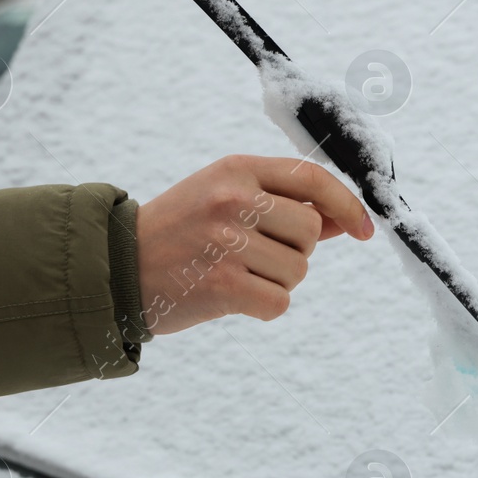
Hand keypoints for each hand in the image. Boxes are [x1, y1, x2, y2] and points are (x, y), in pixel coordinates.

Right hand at [134, 155, 374, 333]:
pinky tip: (233, 299)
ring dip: (275, 281)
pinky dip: (263, 307)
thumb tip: (341, 220)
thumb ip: (281, 205)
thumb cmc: (178, 233)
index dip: (346, 205)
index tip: (363, 229)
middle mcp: (232, 200)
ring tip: (234, 273)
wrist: (113, 269)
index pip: (312, 179)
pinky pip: (279, 302)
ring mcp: (226, 242)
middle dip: (294, 252)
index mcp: (236, 170)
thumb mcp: (224, 200)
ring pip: (297, 271)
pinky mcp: (222, 285)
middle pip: (309, 233)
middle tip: (254, 256)